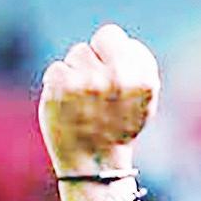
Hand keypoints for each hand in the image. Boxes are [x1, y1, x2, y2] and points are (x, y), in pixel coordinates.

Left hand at [38, 24, 159, 174]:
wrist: (94, 165)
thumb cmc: (117, 131)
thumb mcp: (143, 103)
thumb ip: (137, 69)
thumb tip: (122, 44)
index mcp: (142, 79)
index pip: (112, 35)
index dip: (109, 54)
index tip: (110, 75)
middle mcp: (117, 77)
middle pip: (93, 44)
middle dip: (93, 62)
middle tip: (95, 92)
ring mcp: (89, 80)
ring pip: (75, 56)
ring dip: (76, 74)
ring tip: (83, 102)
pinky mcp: (63, 86)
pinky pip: (58, 69)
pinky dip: (58, 86)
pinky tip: (68, 106)